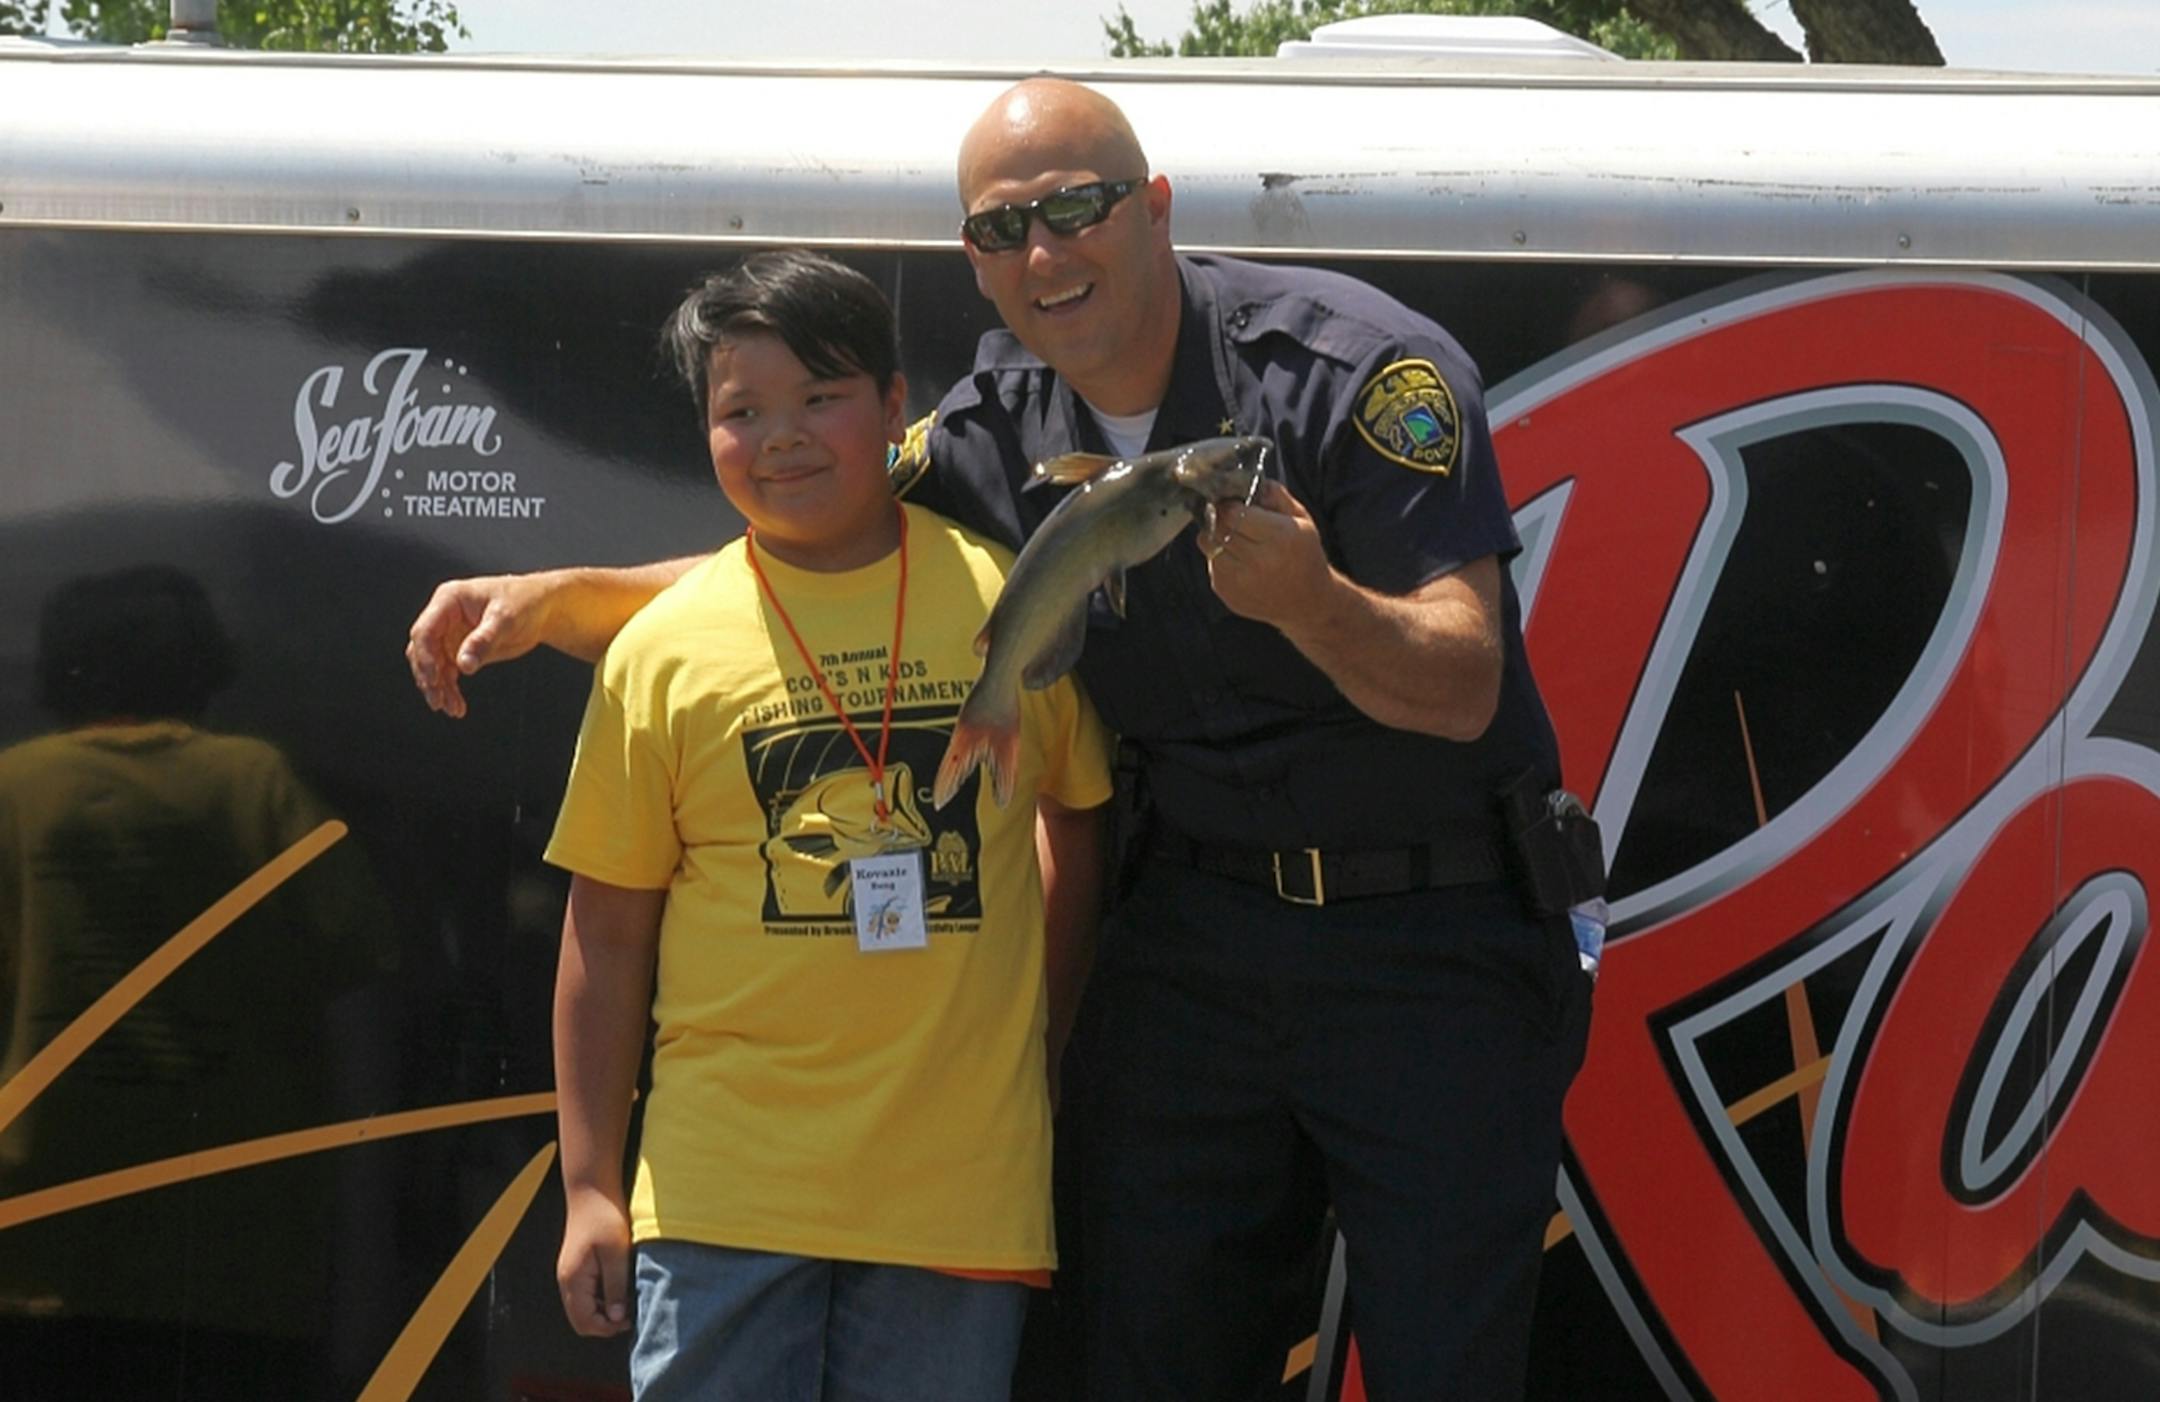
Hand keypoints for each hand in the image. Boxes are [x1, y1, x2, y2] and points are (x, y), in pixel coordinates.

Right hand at [405, 574, 552, 717]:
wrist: (541, 607)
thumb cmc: (523, 601)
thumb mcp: (505, 618)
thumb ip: (483, 640)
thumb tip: (464, 665)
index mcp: (449, 600)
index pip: (425, 630)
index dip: (425, 656)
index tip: (434, 679)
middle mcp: (444, 617)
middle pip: (424, 650)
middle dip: (429, 677)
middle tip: (438, 701)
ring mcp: (450, 634)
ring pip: (434, 665)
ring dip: (439, 687)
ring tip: (451, 708)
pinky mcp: (460, 649)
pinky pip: (448, 672)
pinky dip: (450, 689)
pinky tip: (457, 706)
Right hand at [557, 1187, 633, 1337]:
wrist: (592, 1190)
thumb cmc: (604, 1217)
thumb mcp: (616, 1253)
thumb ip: (615, 1287)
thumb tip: (617, 1318)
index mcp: (574, 1280)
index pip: (585, 1322)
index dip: (608, 1328)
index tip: (631, 1319)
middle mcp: (567, 1281)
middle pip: (581, 1320)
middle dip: (605, 1324)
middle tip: (630, 1315)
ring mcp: (570, 1274)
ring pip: (583, 1308)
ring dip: (604, 1311)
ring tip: (628, 1301)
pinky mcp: (578, 1266)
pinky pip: (586, 1294)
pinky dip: (601, 1299)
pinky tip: (620, 1288)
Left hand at [1197, 479, 1336, 630]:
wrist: (1307, 603)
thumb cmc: (1305, 555)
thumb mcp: (1302, 520)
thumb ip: (1276, 495)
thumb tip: (1249, 478)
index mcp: (1279, 537)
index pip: (1234, 512)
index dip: (1229, 504)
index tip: (1233, 503)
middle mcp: (1258, 561)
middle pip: (1218, 527)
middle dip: (1220, 517)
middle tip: (1229, 516)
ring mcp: (1239, 581)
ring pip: (1208, 545)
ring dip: (1217, 537)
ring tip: (1235, 539)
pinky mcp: (1227, 593)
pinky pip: (1211, 564)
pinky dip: (1220, 558)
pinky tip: (1239, 561)